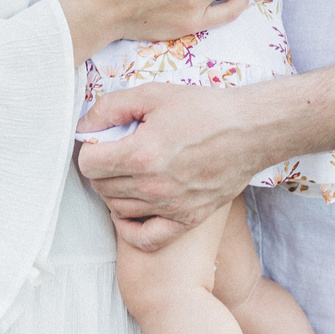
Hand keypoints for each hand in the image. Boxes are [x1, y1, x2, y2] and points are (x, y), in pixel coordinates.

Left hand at [76, 82, 262, 249]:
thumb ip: (111, 107)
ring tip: (129, 173)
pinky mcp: (187, 219)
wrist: (250, 130)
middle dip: (101, 169)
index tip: (102, 142)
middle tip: (116, 153)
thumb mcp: (153, 95)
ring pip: (118, 210)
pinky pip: (146, 238)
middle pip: (101, 188)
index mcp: (141, 154)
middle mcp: (153, 186)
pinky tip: (131, 211)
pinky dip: (130, 229)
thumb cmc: (204, 109)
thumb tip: (83, 125)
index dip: (90, 150)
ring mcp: (170, 207)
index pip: (88, 165)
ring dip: (115, 192)